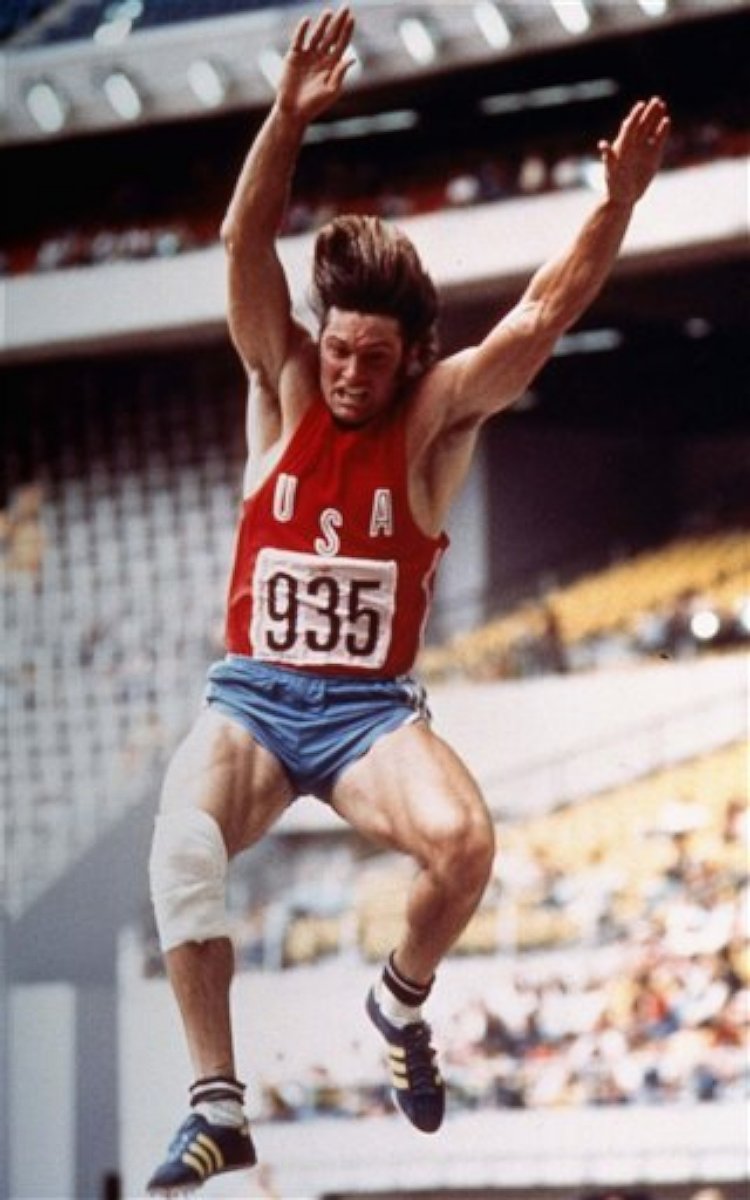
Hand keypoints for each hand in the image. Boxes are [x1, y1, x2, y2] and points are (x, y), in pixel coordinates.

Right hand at [277, 7, 355, 124]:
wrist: (294, 111)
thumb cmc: (314, 105)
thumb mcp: (331, 91)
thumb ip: (340, 74)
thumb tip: (352, 59)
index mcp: (332, 65)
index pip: (342, 44)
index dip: (347, 31)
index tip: (352, 18)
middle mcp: (321, 57)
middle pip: (332, 35)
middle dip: (339, 22)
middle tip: (346, 6)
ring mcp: (307, 55)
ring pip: (317, 35)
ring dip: (323, 23)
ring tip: (329, 12)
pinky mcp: (294, 56)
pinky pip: (299, 40)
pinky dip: (302, 31)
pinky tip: (307, 21)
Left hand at [598, 97, 669, 205]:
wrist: (623, 198)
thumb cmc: (614, 186)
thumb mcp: (610, 172)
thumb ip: (609, 158)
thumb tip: (603, 144)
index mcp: (622, 146)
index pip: (629, 127)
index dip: (635, 115)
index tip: (641, 105)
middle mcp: (633, 144)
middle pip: (641, 124)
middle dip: (648, 112)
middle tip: (656, 99)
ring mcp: (643, 149)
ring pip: (650, 129)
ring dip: (656, 117)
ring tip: (662, 104)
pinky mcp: (653, 156)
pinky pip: (658, 140)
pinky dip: (662, 131)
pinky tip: (666, 121)